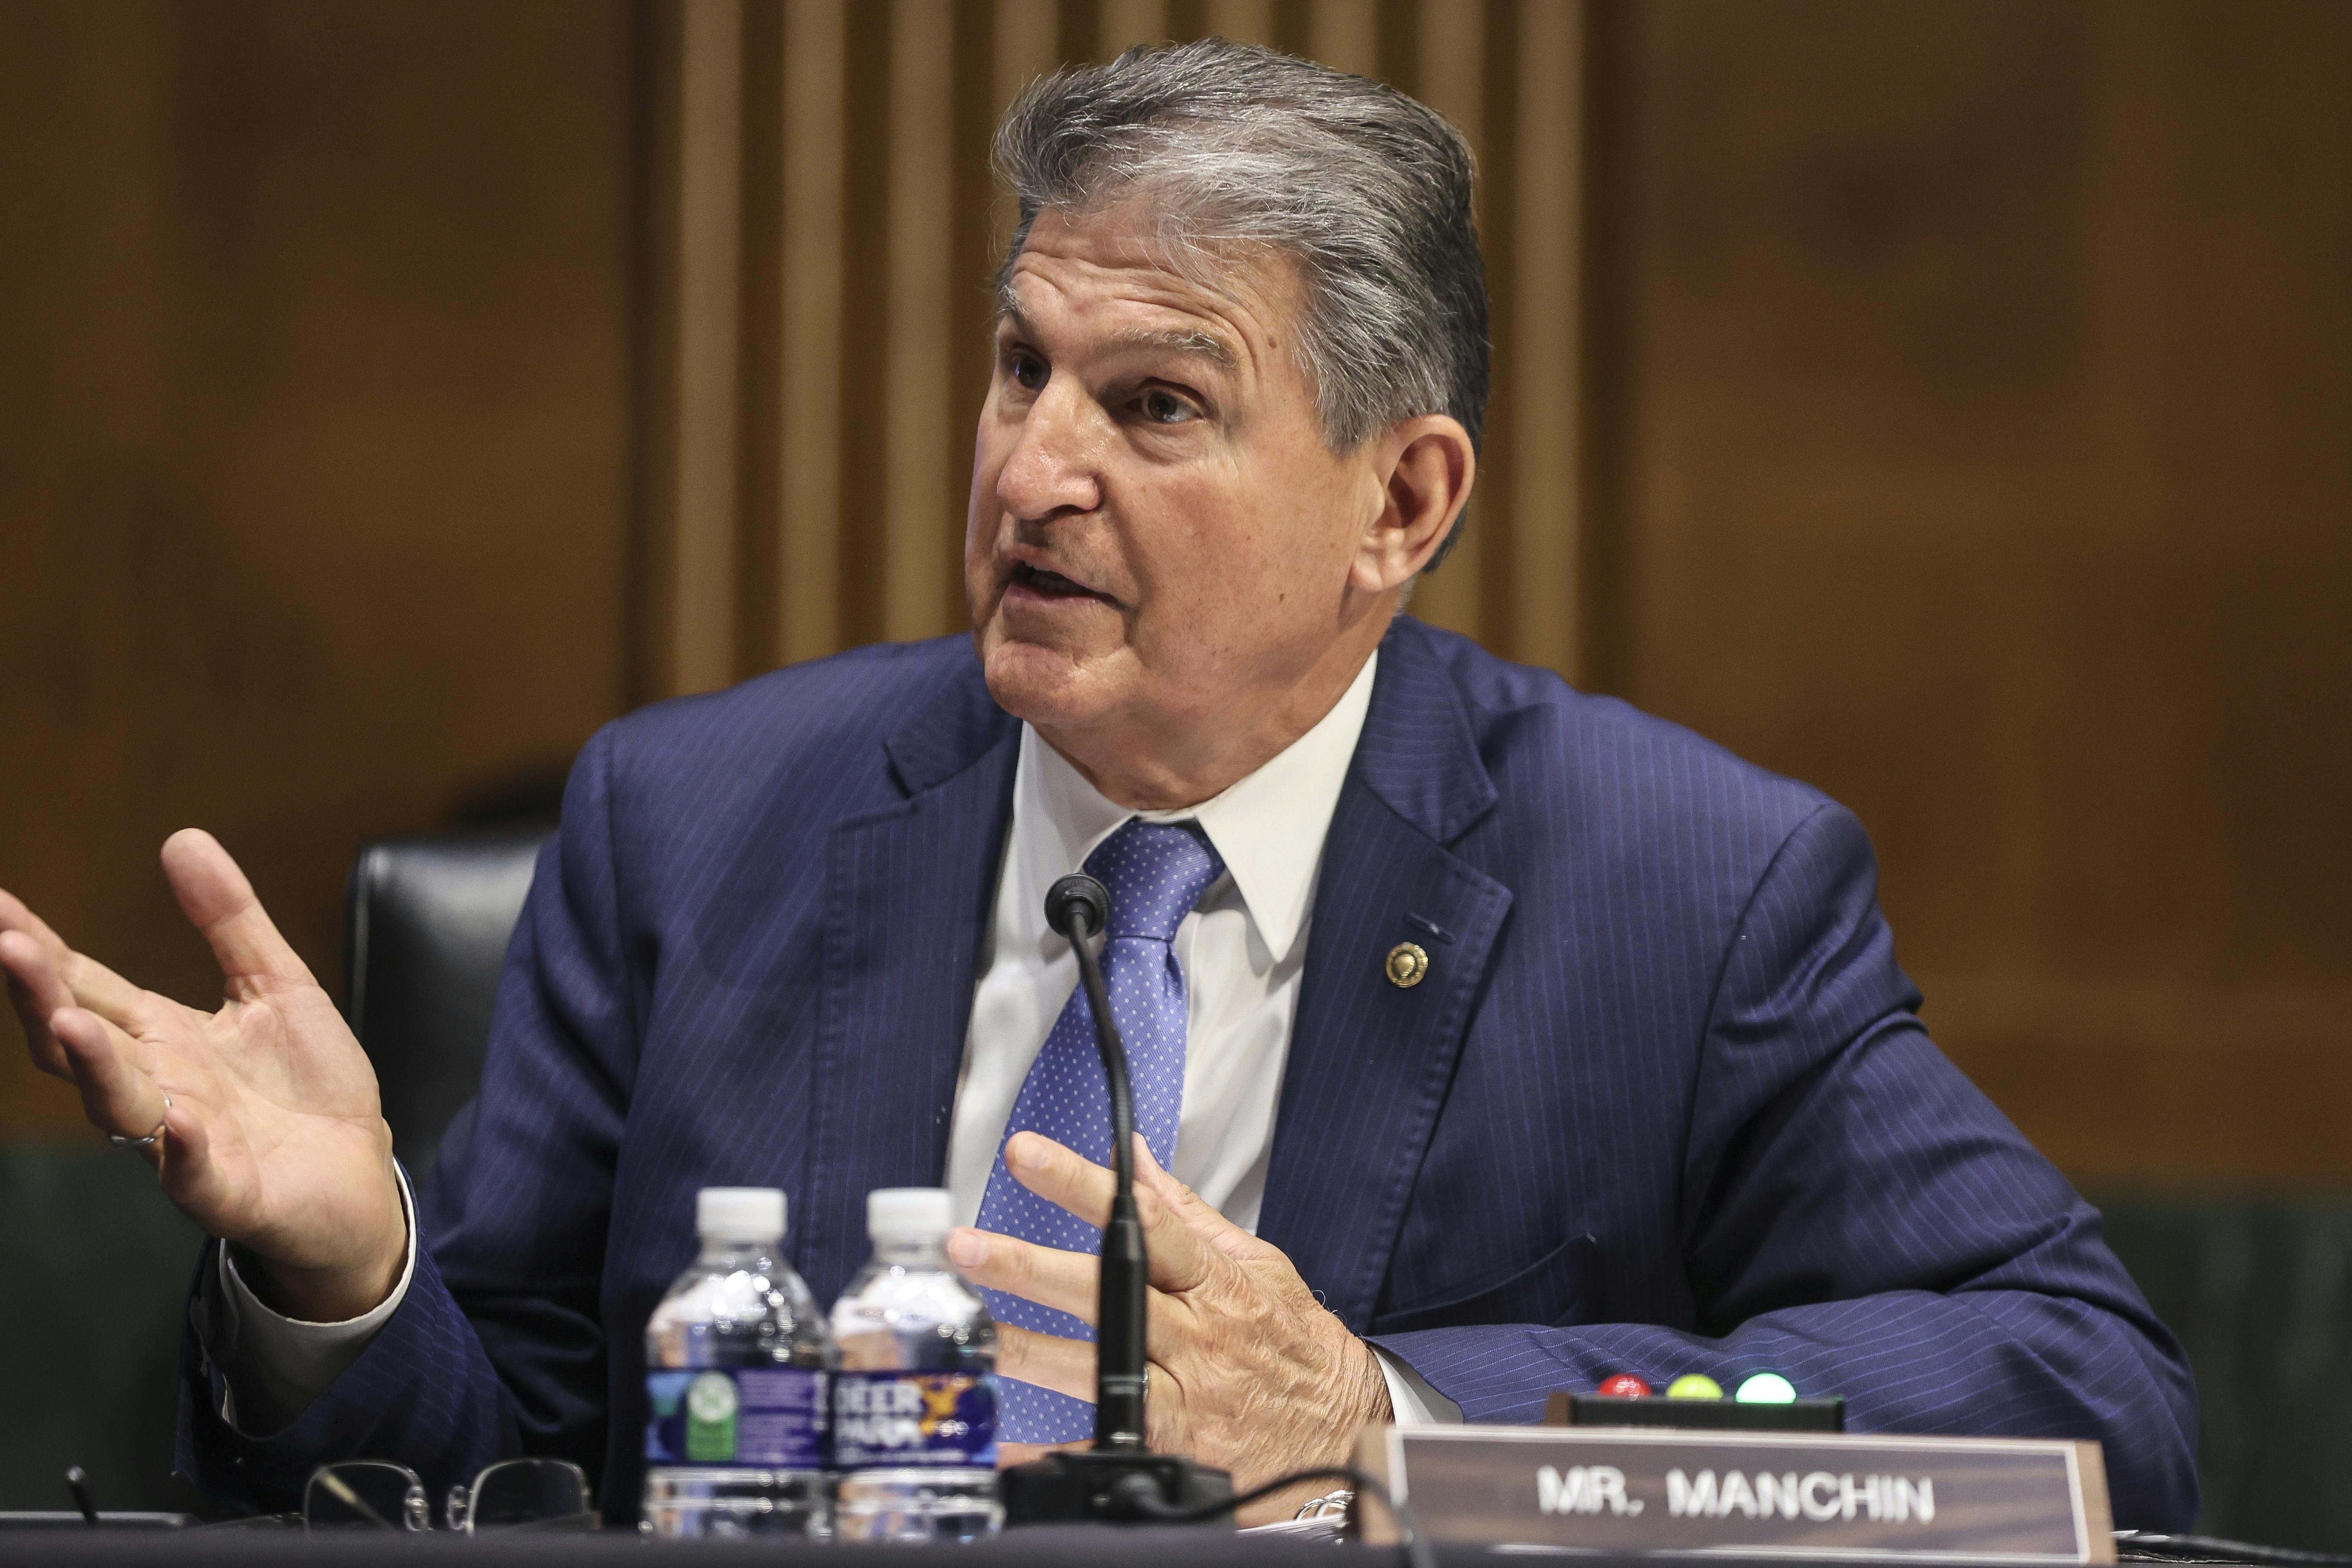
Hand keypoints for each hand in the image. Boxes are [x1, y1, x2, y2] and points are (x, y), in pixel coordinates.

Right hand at [0, 830, 405, 1320]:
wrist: (359, 1175)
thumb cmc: (308, 1086)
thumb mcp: (276, 985)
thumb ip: (230, 919)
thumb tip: (181, 836)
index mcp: (162, 1036)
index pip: (84, 983)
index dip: (38, 947)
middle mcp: (156, 1086)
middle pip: (79, 1039)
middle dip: (40, 994)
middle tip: (8, 943)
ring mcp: (182, 1142)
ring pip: (119, 1105)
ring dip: (93, 1063)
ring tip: (67, 1019)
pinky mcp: (226, 1189)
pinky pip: (191, 1172)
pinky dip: (179, 1147)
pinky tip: (178, 1120)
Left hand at [948, 1131, 1393, 1524]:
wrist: (1340, 1428)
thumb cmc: (1294, 1343)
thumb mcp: (1256, 1265)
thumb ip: (1187, 1212)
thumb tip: (1134, 1156)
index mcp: (1216, 1280)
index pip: (1143, 1220)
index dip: (1083, 1184)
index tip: (1028, 1155)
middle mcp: (1196, 1334)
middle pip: (1104, 1292)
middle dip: (1030, 1266)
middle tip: (967, 1247)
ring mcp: (1183, 1392)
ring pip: (1093, 1366)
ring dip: (1025, 1349)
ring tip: (968, 1336)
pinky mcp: (1173, 1444)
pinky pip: (1101, 1445)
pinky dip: (1050, 1451)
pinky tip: (1002, 1444)